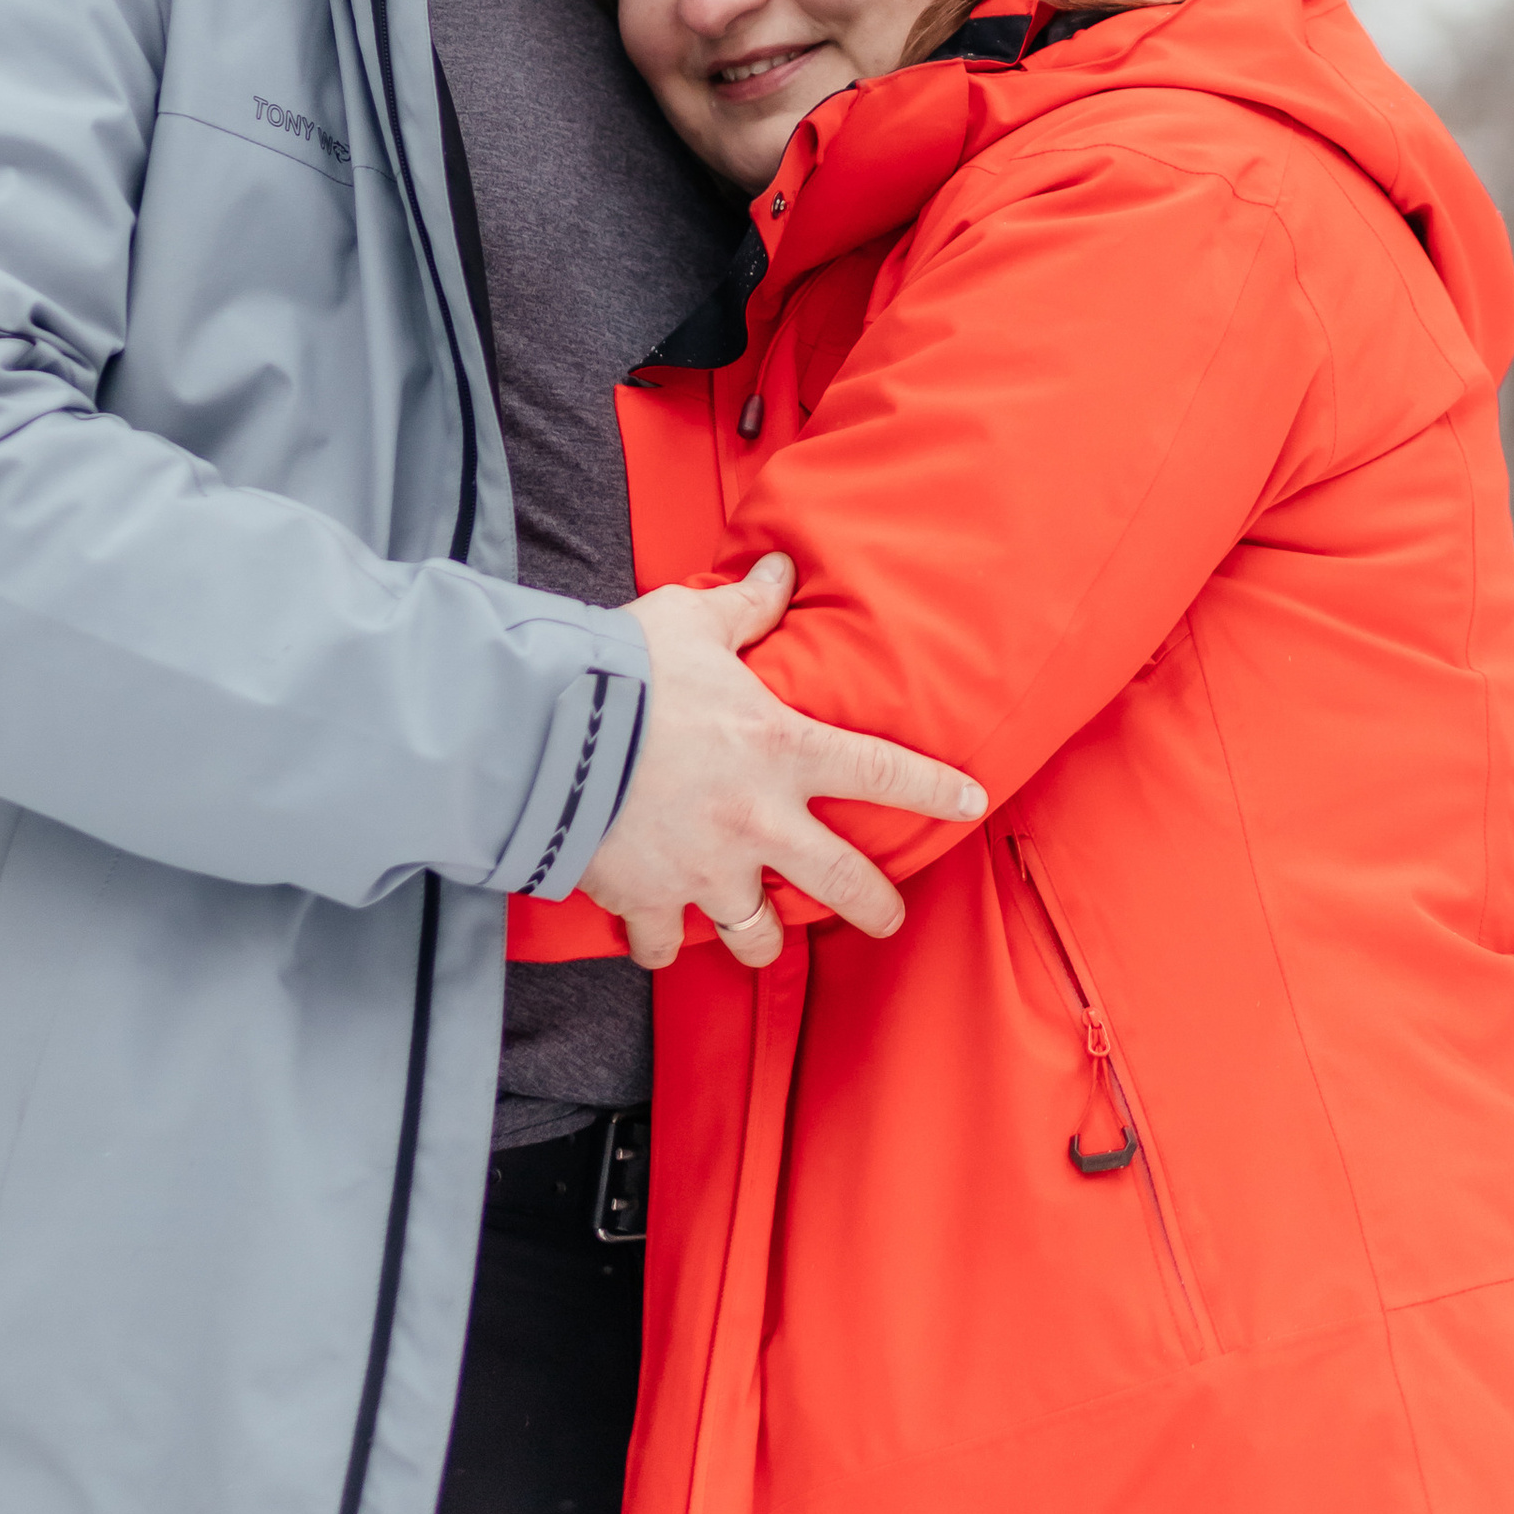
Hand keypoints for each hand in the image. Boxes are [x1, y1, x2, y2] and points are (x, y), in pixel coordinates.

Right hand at [578, 553, 986, 969]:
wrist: (543, 731)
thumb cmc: (623, 670)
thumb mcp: (690, 622)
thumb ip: (744, 609)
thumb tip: (779, 571)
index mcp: (781, 749)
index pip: (882, 772)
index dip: (935, 790)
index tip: (970, 804)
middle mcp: (757, 821)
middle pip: (841, 882)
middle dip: (874, 907)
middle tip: (887, 918)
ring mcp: (704, 869)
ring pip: (755, 934)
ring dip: (761, 938)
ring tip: (761, 936)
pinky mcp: (647, 898)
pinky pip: (662, 942)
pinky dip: (660, 940)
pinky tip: (659, 933)